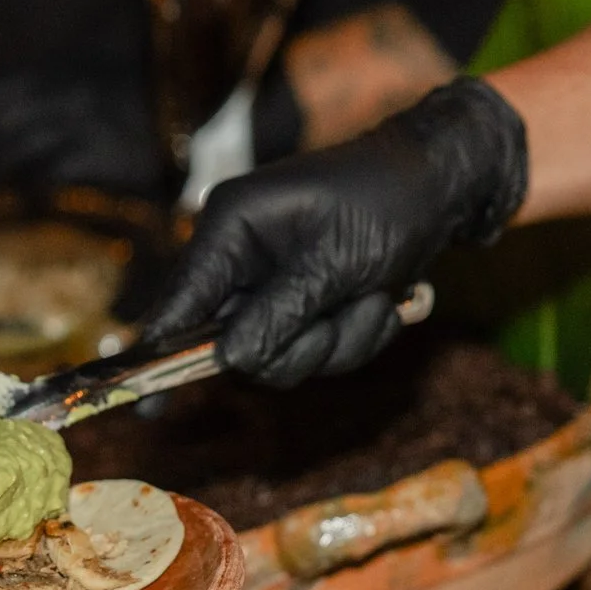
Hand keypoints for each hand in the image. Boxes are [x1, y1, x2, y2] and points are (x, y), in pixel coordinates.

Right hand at [136, 77, 528, 387]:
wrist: (444, 184)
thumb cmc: (389, 202)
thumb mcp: (335, 261)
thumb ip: (280, 314)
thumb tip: (233, 360)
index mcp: (231, 228)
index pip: (180, 304)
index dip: (161, 354)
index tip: (146, 406)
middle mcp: (242, 258)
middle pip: (235, 344)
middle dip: (299, 344)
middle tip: (343, 312)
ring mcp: (273, 284)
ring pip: (281, 355)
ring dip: (337, 341)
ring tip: (374, 297)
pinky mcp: (303, 302)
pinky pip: (314, 350)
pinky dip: (354, 334)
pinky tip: (382, 299)